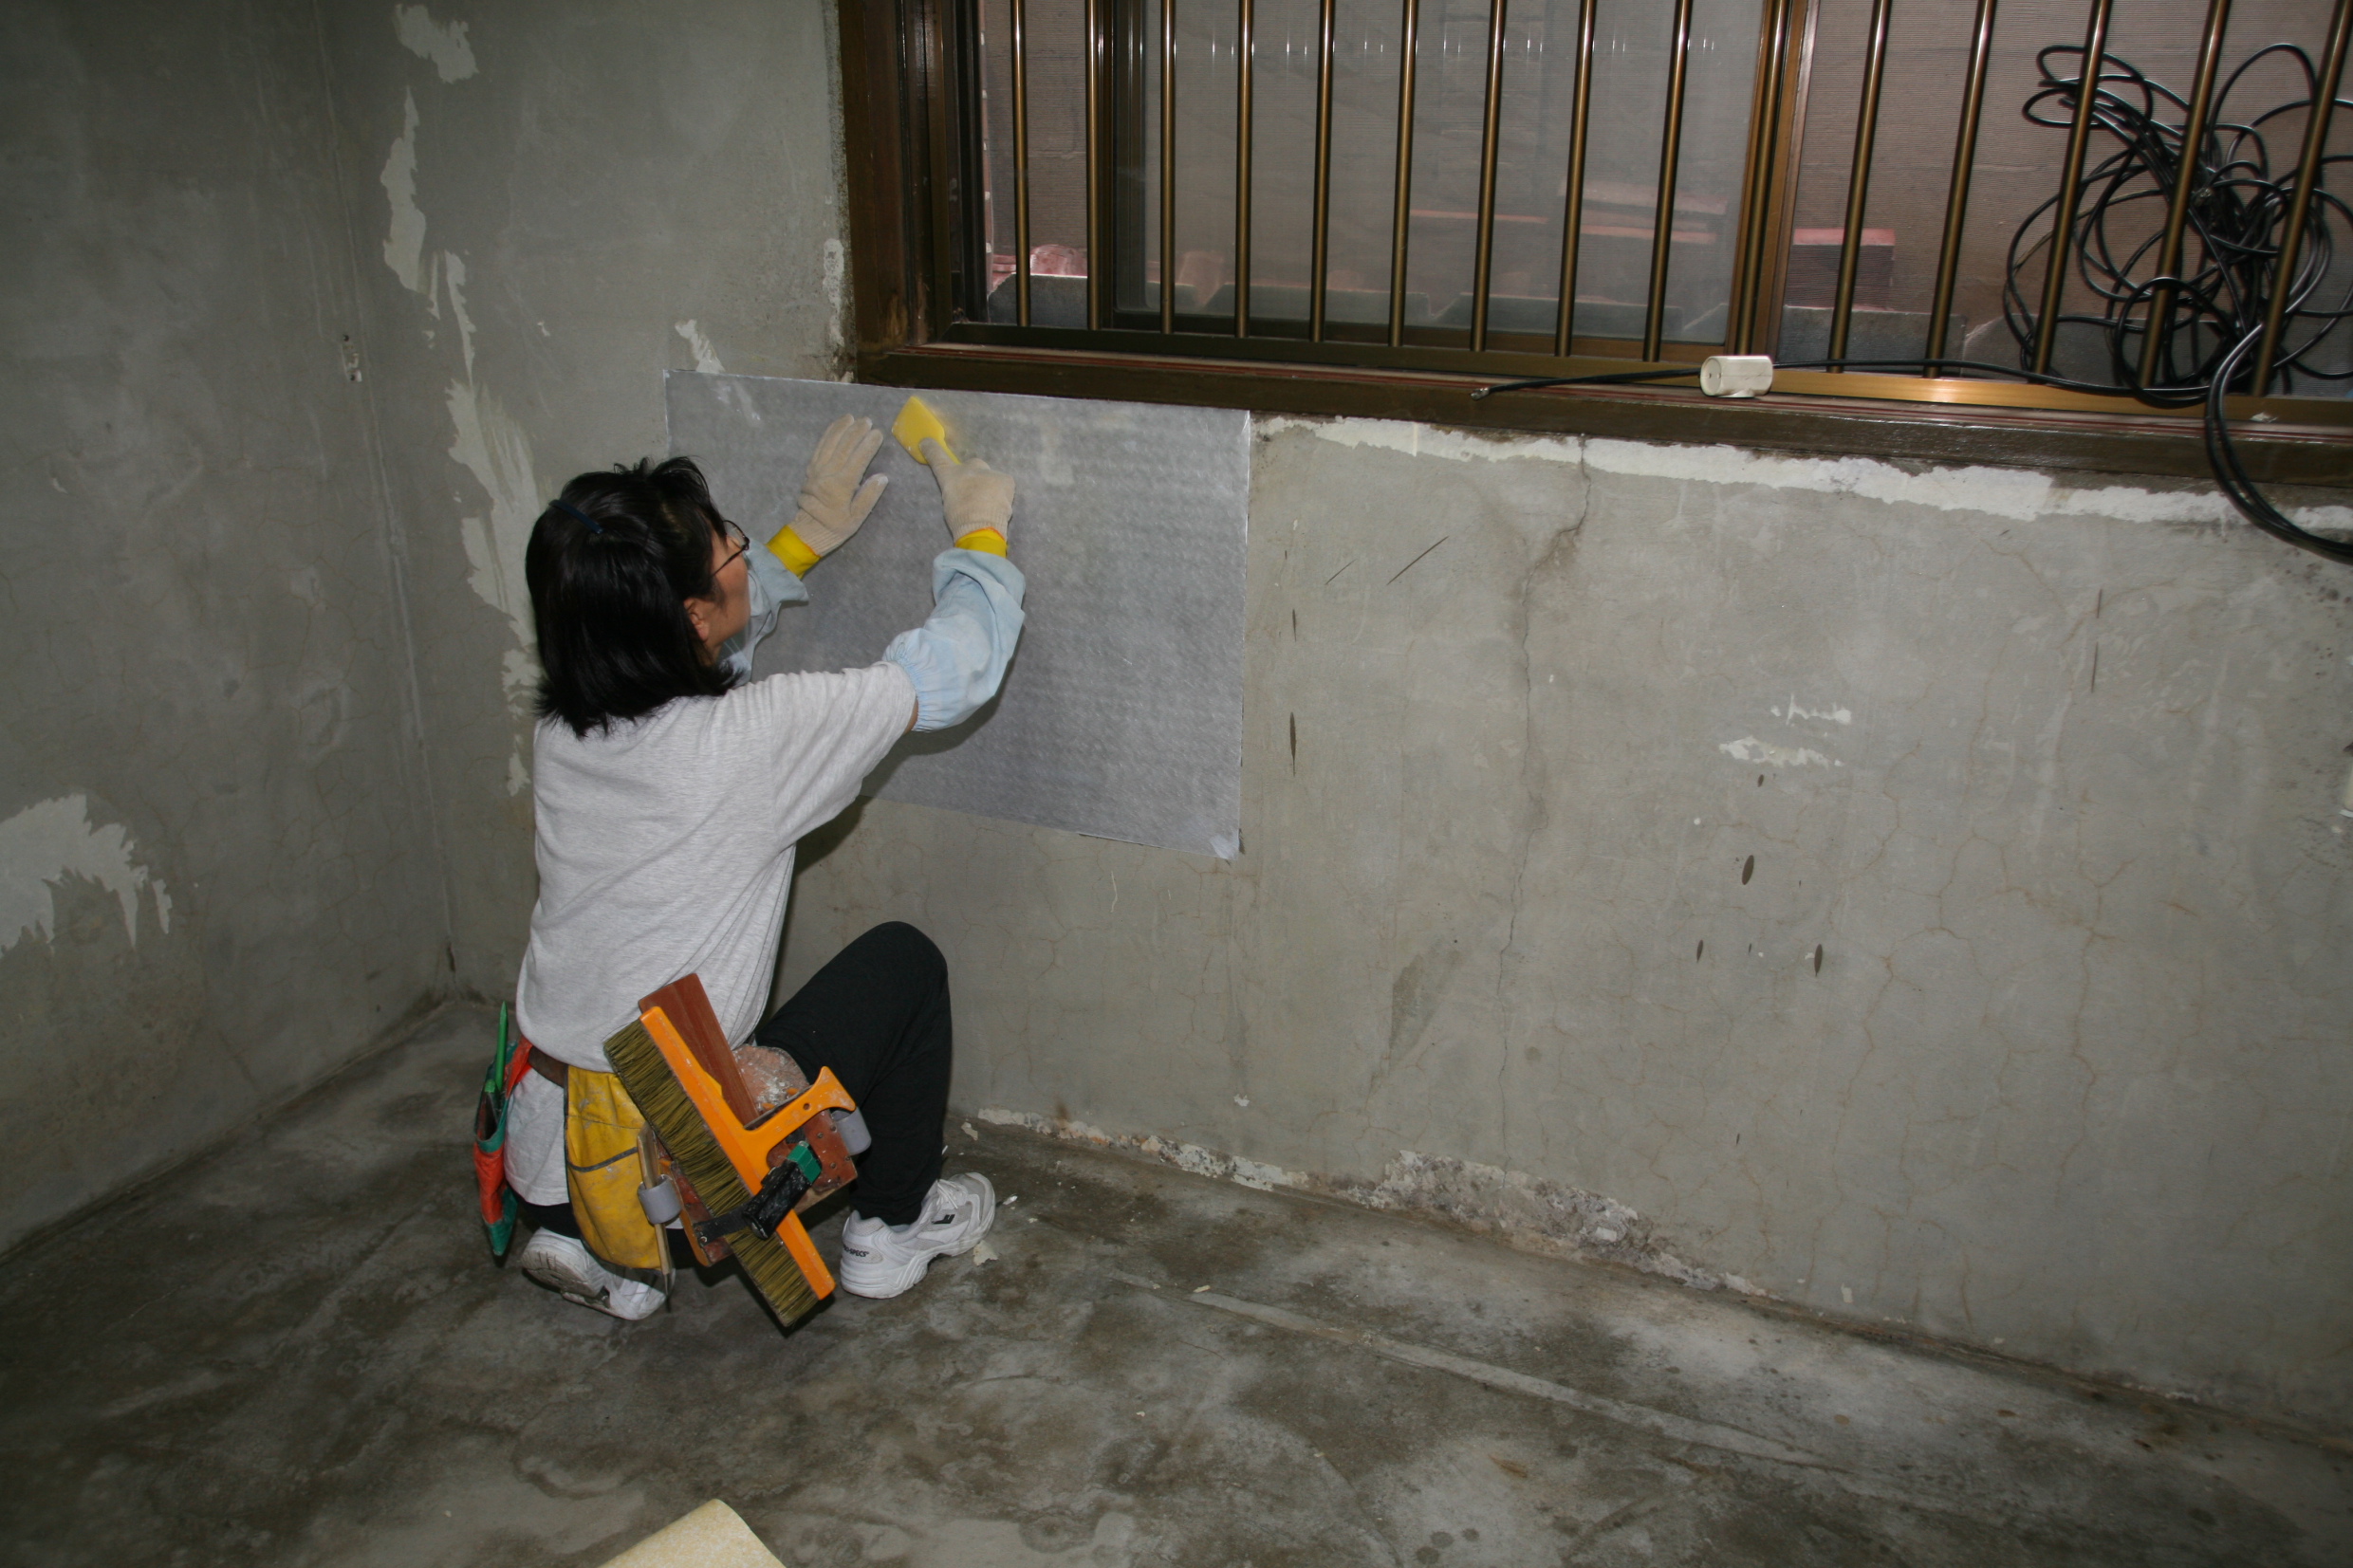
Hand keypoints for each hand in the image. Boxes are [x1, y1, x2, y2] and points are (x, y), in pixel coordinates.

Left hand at [789, 415, 888, 556]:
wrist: (808, 531)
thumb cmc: (837, 527)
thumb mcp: (857, 518)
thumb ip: (869, 496)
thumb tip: (882, 477)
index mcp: (840, 487)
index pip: (858, 461)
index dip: (868, 446)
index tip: (878, 433)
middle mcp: (827, 475)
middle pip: (844, 448)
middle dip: (856, 432)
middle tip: (868, 420)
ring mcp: (817, 470)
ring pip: (830, 444)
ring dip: (841, 429)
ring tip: (852, 417)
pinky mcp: (811, 469)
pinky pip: (819, 447)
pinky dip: (828, 434)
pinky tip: (836, 426)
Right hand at [921, 438, 1013, 546]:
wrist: (980, 526)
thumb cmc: (960, 520)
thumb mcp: (949, 503)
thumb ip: (955, 492)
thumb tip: (965, 491)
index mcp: (949, 476)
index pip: (938, 458)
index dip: (932, 449)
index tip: (926, 442)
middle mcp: (967, 468)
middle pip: (974, 465)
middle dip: (976, 476)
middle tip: (977, 495)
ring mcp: (988, 472)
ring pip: (991, 478)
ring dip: (992, 488)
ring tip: (990, 507)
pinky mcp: (1006, 479)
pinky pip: (1005, 486)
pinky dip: (1005, 495)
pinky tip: (1001, 507)